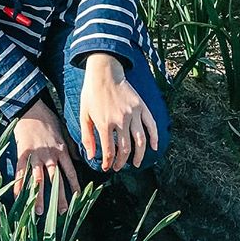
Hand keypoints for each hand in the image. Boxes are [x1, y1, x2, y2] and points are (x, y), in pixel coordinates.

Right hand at [13, 98, 80, 215]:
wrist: (31, 108)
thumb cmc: (47, 119)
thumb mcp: (63, 131)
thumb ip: (71, 146)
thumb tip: (80, 158)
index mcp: (61, 150)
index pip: (70, 172)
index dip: (74, 187)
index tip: (78, 199)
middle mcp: (50, 155)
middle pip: (56, 180)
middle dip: (59, 197)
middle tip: (62, 212)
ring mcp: (36, 155)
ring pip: (39, 180)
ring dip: (39, 197)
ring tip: (39, 212)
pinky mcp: (23, 153)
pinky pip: (21, 172)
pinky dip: (19, 185)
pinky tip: (18, 196)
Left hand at [79, 53, 157, 171]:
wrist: (104, 72)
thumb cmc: (91, 94)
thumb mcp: (84, 114)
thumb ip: (87, 136)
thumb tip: (91, 156)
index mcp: (105, 123)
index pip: (109, 151)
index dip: (108, 162)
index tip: (107, 167)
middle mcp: (121, 120)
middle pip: (125, 149)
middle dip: (122, 162)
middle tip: (119, 167)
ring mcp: (133, 113)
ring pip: (140, 141)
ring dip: (139, 155)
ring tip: (136, 163)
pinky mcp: (141, 107)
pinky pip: (151, 125)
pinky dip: (155, 138)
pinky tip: (154, 147)